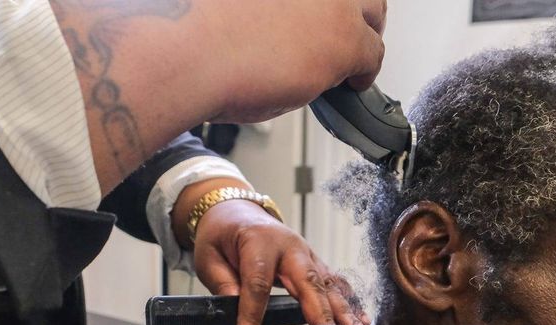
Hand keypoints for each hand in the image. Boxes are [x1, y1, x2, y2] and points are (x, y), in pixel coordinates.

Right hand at [51, 0, 386, 189]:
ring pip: (372, 13)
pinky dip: (364, 72)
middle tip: (345, 31)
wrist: (183, 49)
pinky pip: (372, 55)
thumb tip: (269, 25)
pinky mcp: (343, 38)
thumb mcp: (224, 6)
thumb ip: (260, 8)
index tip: (315, 14)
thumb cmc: (188, 26)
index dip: (323, 2)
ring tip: (351, 62)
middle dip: (354, 9)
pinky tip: (353, 85)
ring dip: (361, 37)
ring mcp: (332, 0)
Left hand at [172, 179, 369, 324]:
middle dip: (322, 314)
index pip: (257, 284)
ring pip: (328, 284)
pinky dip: (350, 303)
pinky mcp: (315, 263)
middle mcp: (290, 247)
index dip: (252, 317)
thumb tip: (235, 310)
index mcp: (259, 243)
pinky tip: (362, 324)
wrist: (237, 212)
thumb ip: (221, 283)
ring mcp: (307, 254)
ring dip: (344, 311)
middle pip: (308, 282)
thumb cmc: (222, 235)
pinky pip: (335, 284)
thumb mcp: (208, 256)